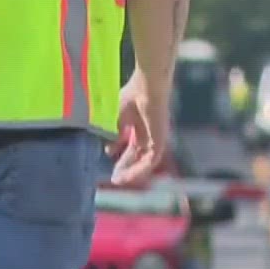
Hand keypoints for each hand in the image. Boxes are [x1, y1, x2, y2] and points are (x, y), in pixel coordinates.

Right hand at [107, 69, 169, 186]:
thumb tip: (109, 149)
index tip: (110, 165)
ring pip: (144, 162)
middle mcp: (149, 134)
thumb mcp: (118, 118)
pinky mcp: (160, 142)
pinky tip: (128, 176)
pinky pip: (150, 161)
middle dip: (125, 168)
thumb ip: (115, 134)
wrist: (146, 88)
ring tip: (119, 180)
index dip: (121, 157)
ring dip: (132, 172)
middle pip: (137, 156)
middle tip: (114, 178)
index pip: (132, 147)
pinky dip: (139, 170)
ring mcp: (156, 138)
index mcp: (140, 127)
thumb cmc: (132, 96)